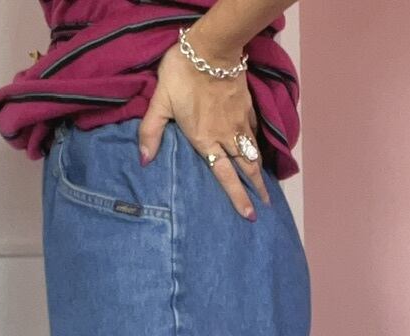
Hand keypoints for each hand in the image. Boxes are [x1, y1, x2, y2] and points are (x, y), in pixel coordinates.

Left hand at [137, 35, 270, 220]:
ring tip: (266, 185)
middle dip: (257, 189)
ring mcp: (240, 121)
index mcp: (205, 141)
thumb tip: (143, 161)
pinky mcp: (247, 107)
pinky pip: (255, 131)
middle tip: (265, 206)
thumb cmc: (182, 74)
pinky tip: (259, 149)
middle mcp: (227, 136)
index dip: (238, 197)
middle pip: (247, 168)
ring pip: (253, 152)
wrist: (212, 47)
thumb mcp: (160, 102)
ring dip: (260, 170)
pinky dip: (258, 144)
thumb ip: (150, 132)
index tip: (249, 215)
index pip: (226, 176)